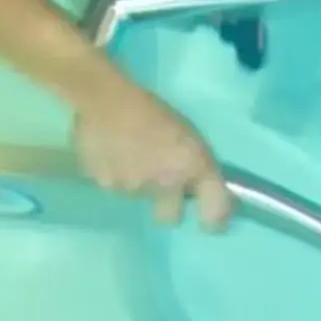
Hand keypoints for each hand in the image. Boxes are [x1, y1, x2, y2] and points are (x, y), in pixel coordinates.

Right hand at [74, 73, 229, 230]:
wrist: (105, 100)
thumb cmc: (152, 110)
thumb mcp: (188, 136)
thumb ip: (197, 168)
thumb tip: (201, 191)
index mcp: (193, 166)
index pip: (215, 210)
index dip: (215, 219)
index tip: (210, 221)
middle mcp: (166, 185)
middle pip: (170, 217)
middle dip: (168, 208)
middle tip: (162, 186)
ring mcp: (133, 190)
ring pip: (140, 199)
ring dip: (139, 185)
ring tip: (130, 156)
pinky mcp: (105, 188)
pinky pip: (115, 188)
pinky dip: (115, 176)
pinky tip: (112, 154)